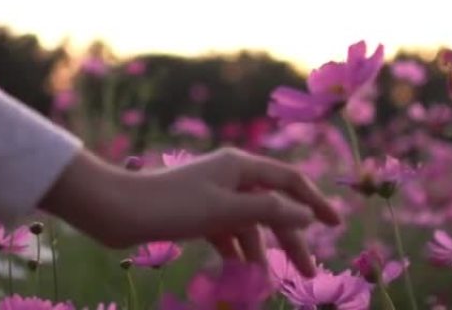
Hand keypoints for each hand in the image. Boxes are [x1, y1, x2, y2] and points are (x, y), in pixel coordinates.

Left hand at [39, 148, 339, 276]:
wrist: (116, 210)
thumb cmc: (172, 205)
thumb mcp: (226, 209)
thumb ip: (269, 211)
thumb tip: (305, 213)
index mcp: (240, 165)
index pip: (289, 180)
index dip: (314, 202)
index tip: (335, 226)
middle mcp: (230, 176)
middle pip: (271, 207)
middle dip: (289, 239)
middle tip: (308, 273)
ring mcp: (213, 195)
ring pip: (248, 224)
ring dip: (258, 254)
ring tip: (266, 286)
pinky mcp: (197, 213)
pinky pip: (226, 233)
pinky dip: (234, 253)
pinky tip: (239, 276)